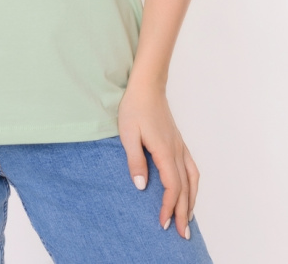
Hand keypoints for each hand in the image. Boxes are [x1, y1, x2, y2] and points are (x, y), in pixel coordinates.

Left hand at [117, 82, 198, 239]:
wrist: (147, 87)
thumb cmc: (135, 108)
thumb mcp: (128, 134)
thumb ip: (135, 160)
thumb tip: (142, 186)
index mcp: (165, 151)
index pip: (172, 186)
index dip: (169, 207)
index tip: (164, 223)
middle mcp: (177, 151)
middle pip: (185, 188)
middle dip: (184, 213)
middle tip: (182, 235)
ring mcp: (180, 146)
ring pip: (192, 179)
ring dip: (192, 201)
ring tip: (189, 219)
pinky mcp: (179, 142)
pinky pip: (192, 168)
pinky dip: (193, 185)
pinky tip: (190, 191)